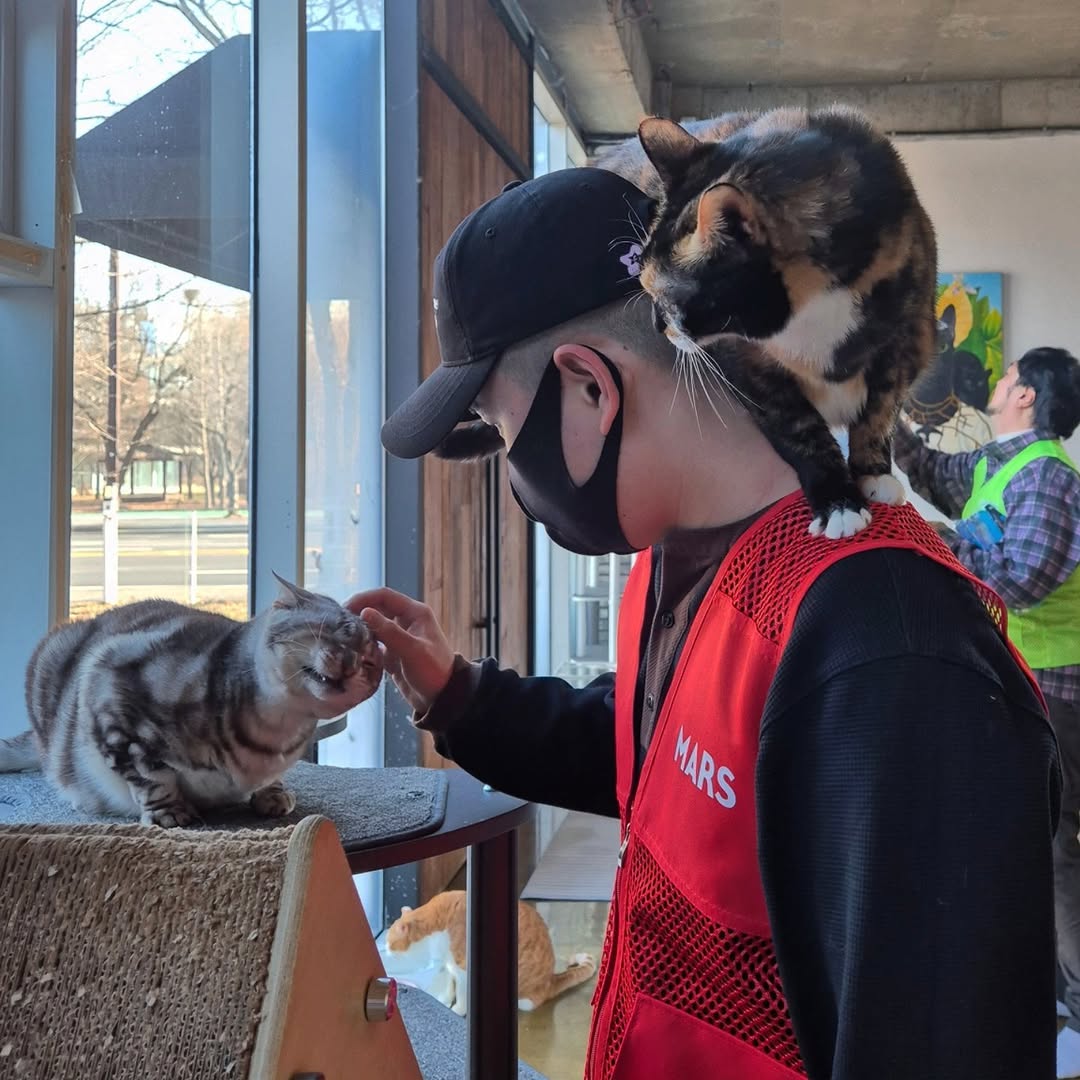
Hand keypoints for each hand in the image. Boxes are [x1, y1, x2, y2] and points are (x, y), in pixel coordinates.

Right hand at [345, 587, 454, 714]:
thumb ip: (389, 632)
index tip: (345, 608)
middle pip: (377, 609)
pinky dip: (364, 646)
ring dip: (360, 629)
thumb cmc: (434, 671)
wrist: (443, 698)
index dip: (364, 598)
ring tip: (342, 635)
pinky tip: (352, 651)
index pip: (385, 596)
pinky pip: (375, 644)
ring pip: (375, 627)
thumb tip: (365, 612)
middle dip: (359, 613)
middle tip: (339, 622)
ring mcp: (399, 638)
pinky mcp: (393, 654)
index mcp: (415, 613)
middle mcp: (407, 622)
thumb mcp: (412, 650)